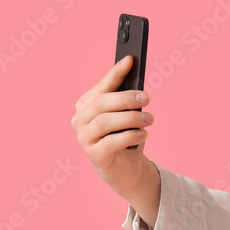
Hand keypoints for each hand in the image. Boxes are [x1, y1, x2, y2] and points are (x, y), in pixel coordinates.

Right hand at [70, 55, 154, 196]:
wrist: (127, 169)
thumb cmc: (126, 137)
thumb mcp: (128, 116)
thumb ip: (128, 101)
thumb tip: (139, 86)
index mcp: (86, 105)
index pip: (101, 86)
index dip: (115, 73)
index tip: (130, 60)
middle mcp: (80, 120)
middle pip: (102, 103)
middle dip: (126, 98)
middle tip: (147, 98)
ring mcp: (84, 138)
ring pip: (105, 122)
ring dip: (131, 118)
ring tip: (149, 119)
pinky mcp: (94, 155)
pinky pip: (112, 142)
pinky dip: (130, 136)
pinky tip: (143, 134)